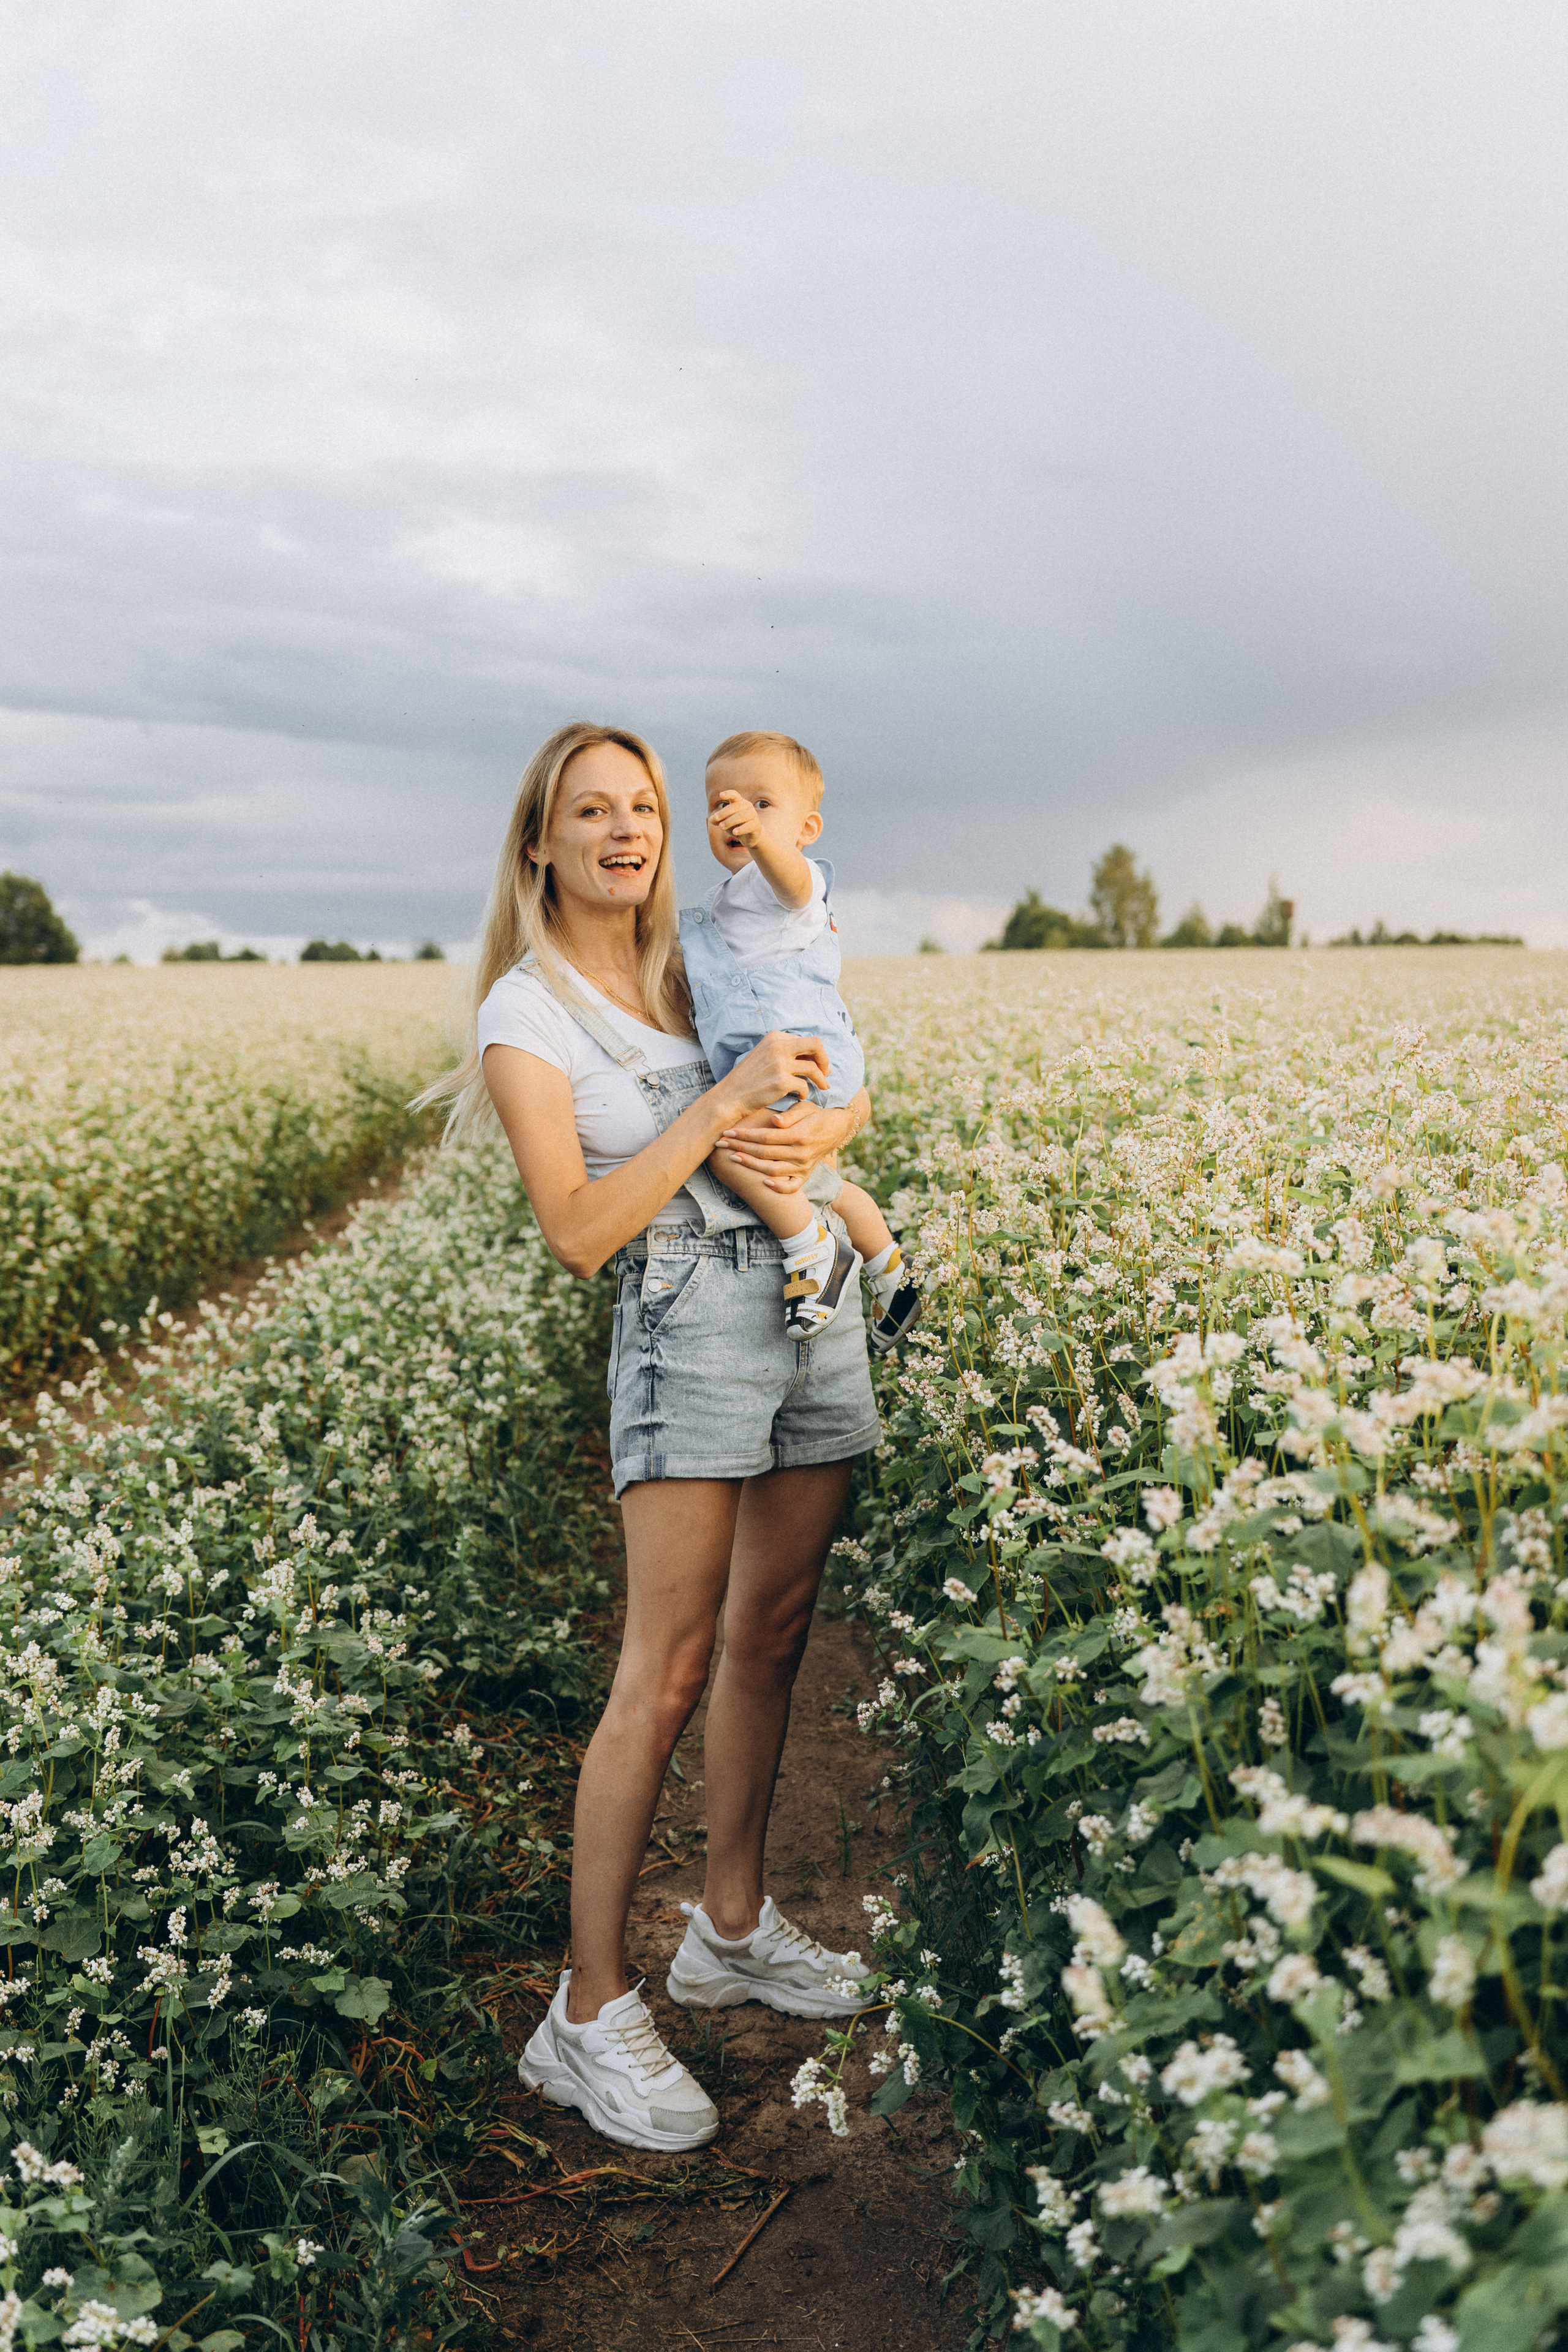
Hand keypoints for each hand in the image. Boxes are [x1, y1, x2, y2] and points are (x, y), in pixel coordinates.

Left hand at [709, 791, 761, 850]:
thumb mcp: (724, 821)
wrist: (750, 837)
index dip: (728, 794)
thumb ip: (717, 820)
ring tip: (721, 827)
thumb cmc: (736, 825)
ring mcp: (753, 815)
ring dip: (730, 821)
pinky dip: (741, 829)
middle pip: (735, 807)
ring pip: (741, 816)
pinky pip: (749, 826)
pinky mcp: (756, 826)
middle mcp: (747, 806)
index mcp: (739, 802)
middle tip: (716, 818)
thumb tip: (711, 819)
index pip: (734, 795)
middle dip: (724, 812)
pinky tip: (734, 832)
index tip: (721, 795)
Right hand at [715, 1030, 829, 1120]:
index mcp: (775, 1037)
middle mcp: (778, 1046)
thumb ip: (787, 1052)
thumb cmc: (750, 1078)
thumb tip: (817, 1058)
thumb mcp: (766, 1055)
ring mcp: (780, 1064)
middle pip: (816, 1045)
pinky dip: (805, 1092)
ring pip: (813, 1068)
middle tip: (827, 1073)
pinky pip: (804, 1086)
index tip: (821, 1065)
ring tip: (823, 1087)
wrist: (730, 1096)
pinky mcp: (781, 1082)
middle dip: (825, 1060)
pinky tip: (800, 1096)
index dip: (818, 1054)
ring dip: (821, 1080)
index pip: (807, 1040)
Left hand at [719, 1094, 856, 1192]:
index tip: (728, 1132)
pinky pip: (791, 1186)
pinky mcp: (805, 1174)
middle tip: (722, 1143)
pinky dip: (778, 1187)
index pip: (766, 1137)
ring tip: (733, 1157)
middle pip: (764, 1153)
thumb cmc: (815, 1114)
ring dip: (750, 1165)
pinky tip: (763, 1183)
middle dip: (740, 1147)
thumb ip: (790, 1115)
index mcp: (800, 1135)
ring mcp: (803, 1166)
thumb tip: (775, 1122)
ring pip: (772, 1171)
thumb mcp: (806, 1108)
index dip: (745, 1135)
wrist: (837, 1128)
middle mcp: (801, 1153)